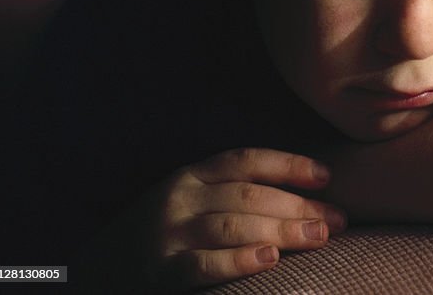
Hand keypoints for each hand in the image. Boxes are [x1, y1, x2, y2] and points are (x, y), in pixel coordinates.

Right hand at [80, 148, 345, 291]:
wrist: (94, 272)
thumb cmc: (160, 235)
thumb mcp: (189, 202)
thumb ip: (231, 193)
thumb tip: (302, 197)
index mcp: (191, 175)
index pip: (247, 161)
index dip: (289, 165)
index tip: (327, 177)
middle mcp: (179, 198)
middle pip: (249, 195)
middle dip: (298, 205)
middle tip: (337, 219)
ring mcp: (168, 234)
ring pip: (234, 224)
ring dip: (282, 229)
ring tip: (318, 237)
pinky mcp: (160, 271)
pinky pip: (204, 264)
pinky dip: (239, 260)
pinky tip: (269, 258)